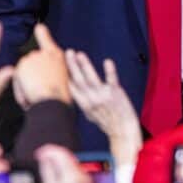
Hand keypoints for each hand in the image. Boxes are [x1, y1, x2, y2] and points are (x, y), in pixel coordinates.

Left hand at [13, 24, 69, 106]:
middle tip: (41, 90)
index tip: (39, 27)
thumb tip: (44, 70)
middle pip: (31, 63)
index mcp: (57, 56)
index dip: (42, 33)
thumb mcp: (62, 79)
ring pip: (23, 72)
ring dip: (26, 84)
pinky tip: (30, 95)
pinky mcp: (23, 66)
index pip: (46, 40)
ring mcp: (32, 58)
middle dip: (32, 76)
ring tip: (37, 94)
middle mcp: (44, 53)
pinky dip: (21, 89)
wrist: (53, 103)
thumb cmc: (59, 98)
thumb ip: (52, 69)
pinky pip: (17, 80)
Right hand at [67, 50, 141, 164]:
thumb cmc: (107, 121)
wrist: (123, 130)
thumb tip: (73, 90)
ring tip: (79, 54)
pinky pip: (112, 80)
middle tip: (68, 52)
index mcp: (84, 104)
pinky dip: (109, 71)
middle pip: (79, 80)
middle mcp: (91, 100)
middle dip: (72, 66)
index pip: (71, 87)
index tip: (59, 62)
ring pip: (91, 78)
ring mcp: (103, 96)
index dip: (65, 75)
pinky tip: (107, 61)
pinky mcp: (115, 93)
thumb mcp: (90, 114)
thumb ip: (82, 101)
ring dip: (85, 65)